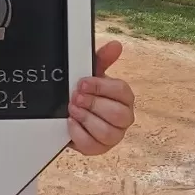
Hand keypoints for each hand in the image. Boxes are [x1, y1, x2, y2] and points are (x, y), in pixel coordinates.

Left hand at [68, 40, 134, 155]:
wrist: (71, 112)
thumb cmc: (88, 93)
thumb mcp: (92, 74)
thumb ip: (102, 59)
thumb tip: (115, 45)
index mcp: (124, 98)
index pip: (122, 92)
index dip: (101, 87)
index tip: (83, 82)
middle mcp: (124, 118)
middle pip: (118, 114)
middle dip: (93, 104)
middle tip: (76, 97)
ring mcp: (113, 136)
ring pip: (107, 132)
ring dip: (85, 118)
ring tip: (72, 109)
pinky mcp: (98, 149)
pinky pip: (92, 146)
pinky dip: (78, 133)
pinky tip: (70, 122)